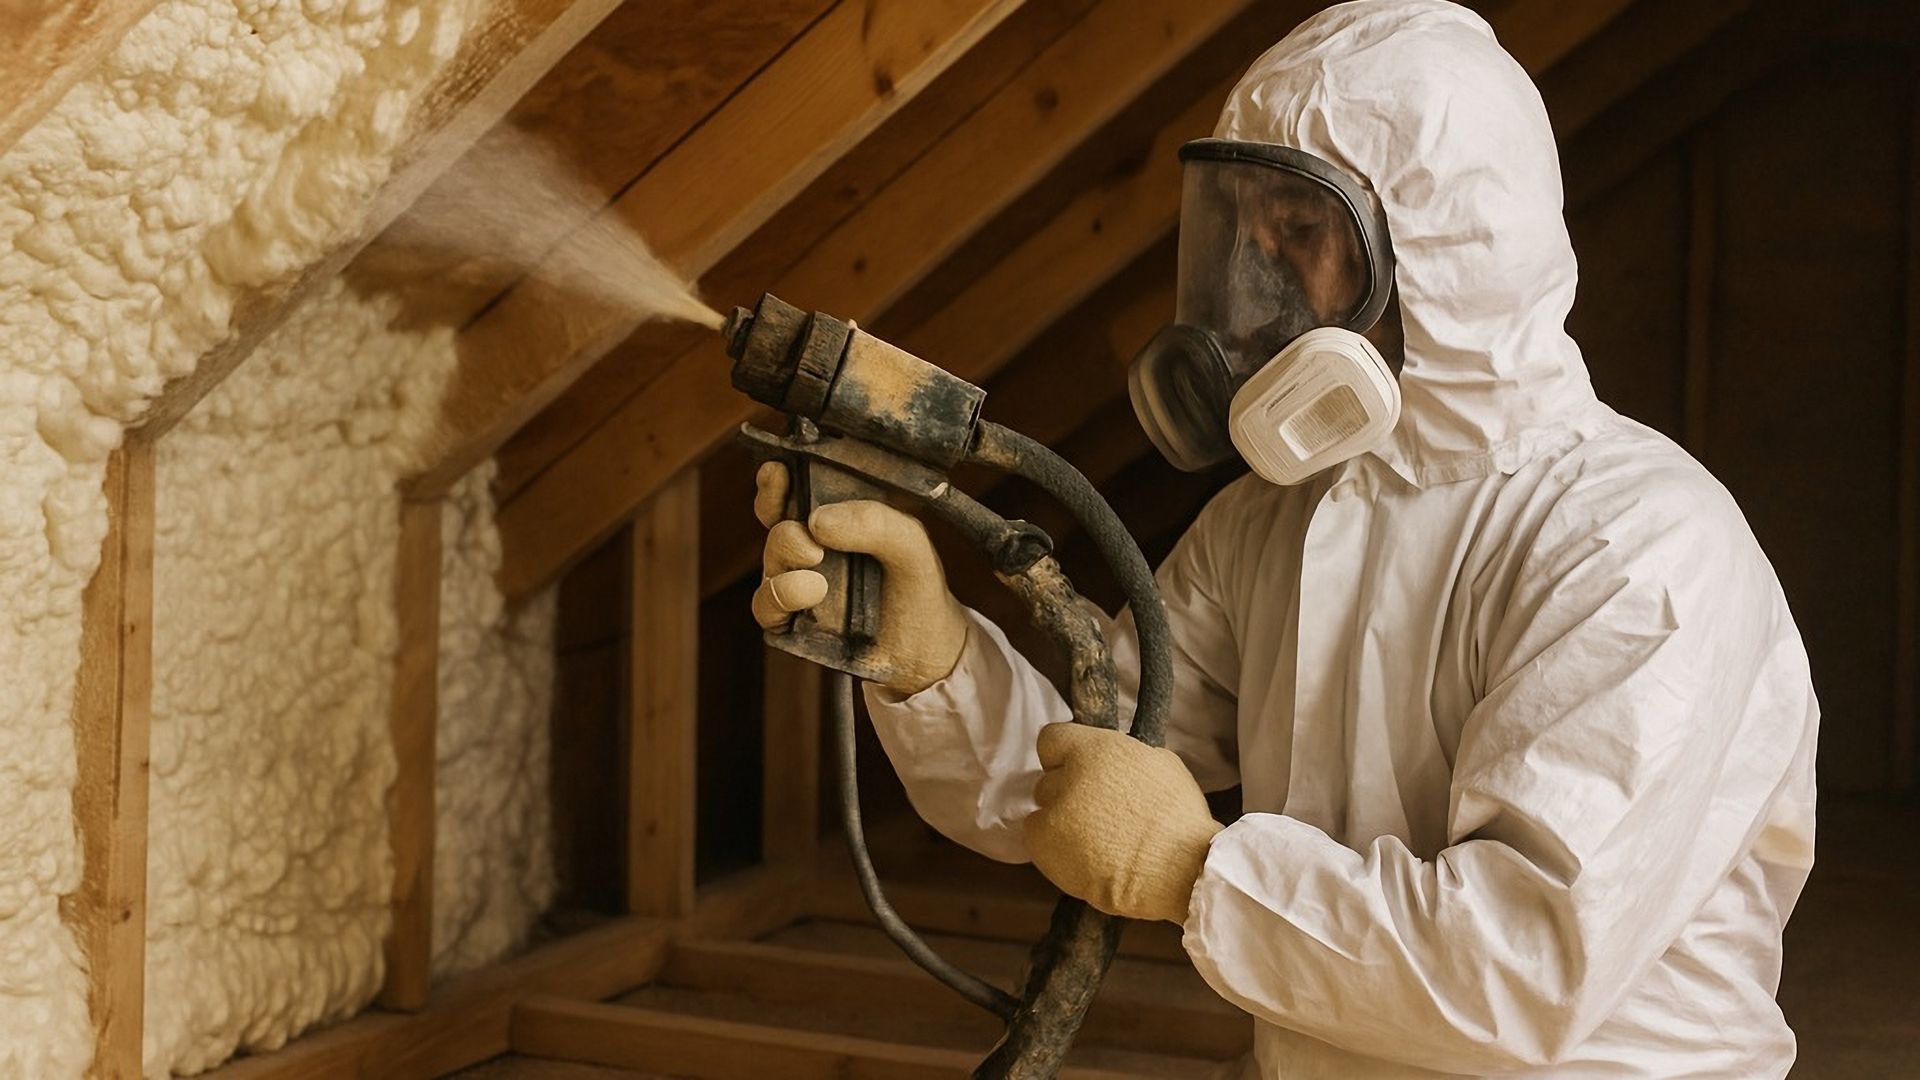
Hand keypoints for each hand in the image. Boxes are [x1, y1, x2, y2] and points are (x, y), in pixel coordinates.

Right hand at [751, 461, 967, 694]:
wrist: (926, 651)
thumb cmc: (917, 587)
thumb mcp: (910, 544)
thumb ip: (875, 522)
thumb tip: (817, 521)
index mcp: (837, 517)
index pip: (794, 488)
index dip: (777, 479)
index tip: (778, 471)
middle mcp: (811, 546)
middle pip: (774, 521)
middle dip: (783, 523)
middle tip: (812, 543)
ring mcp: (799, 582)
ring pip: (770, 562)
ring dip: (786, 562)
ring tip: (818, 582)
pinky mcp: (792, 621)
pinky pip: (766, 606)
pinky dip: (781, 598)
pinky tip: (811, 597)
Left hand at [1025, 723, 1222, 922]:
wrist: (1180, 870)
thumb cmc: (1179, 819)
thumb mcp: (1160, 764)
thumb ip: (1123, 755)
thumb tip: (1110, 760)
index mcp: (1095, 750)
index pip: (1052, 739)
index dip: (1063, 755)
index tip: (1075, 768)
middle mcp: (1069, 776)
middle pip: (1049, 779)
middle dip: (1068, 793)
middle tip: (1096, 813)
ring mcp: (1054, 811)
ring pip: (1043, 810)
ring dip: (1062, 821)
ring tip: (1094, 841)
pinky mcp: (1045, 845)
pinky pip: (1037, 839)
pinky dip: (1054, 848)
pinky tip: (1083, 857)